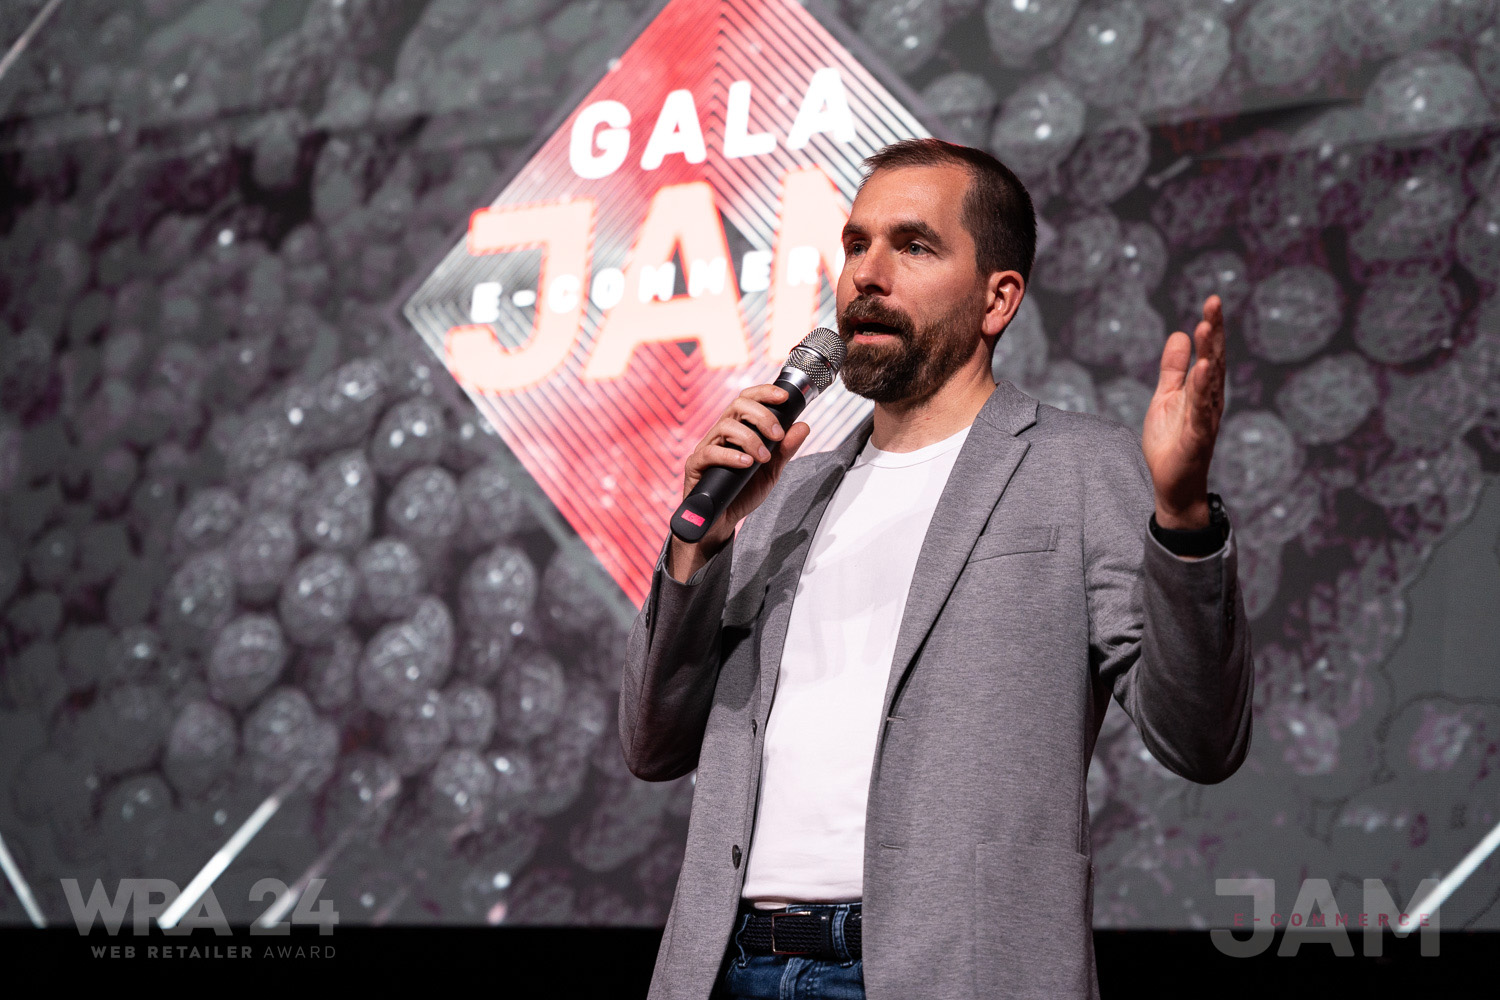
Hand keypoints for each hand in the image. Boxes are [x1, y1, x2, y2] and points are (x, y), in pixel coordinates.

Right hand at [668, 384, 810, 581]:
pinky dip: (731, 456)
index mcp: (738, 429)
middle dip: (762, 416)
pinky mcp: (695, 465)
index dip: (764, 392)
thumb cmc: (742, 492)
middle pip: (737, 405)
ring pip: (726, 427)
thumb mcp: (771, 471)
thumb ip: (785, 450)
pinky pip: (710, 452)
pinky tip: (746, 464)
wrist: (721, 521)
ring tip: (763, 459)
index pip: (748, 399)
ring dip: (751, 439)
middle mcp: (721, 433)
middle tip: (777, 436)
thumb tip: (803, 426)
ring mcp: (706, 447)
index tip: (784, 398)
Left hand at [1142, 295, 1225, 529]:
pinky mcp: (1197, 437)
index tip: (1212, 300)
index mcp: (1203, 389)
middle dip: (1214, 332)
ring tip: (1206, 328)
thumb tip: (1181, 334)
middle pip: (1214, 360)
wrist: (1172, 485)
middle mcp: (1210, 400)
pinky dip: (1202, 391)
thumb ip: (1173, 368)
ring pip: (1210, 383)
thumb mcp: (1166, 397)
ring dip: (1209, 355)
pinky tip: (1202, 371)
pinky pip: (1201, 411)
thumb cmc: (1172, 442)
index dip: (1212, 327)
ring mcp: (1206, 419)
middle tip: (1214, 302)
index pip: (1209, 352)